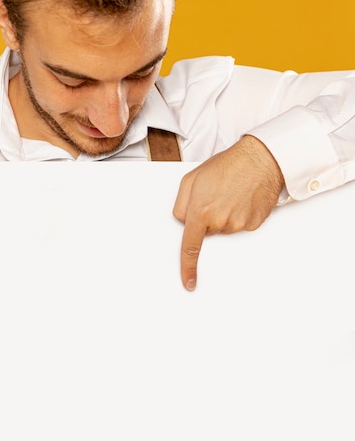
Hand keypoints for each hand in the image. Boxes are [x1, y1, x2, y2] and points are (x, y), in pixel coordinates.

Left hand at [173, 135, 284, 290]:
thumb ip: (180, 206)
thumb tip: (182, 223)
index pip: (190, 247)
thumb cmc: (226, 166)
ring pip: (223, 229)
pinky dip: (237, 215)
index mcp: (201, 212)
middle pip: (207, 232)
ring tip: (229, 194)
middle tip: (214, 197)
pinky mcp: (253, 224)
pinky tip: (241, 199)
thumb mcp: (190, 180)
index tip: (188, 282)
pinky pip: (239, 226)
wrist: (260, 158)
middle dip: (206, 219)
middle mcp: (220, 222)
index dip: (188, 267)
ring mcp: (239, 224)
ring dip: (223, 216)